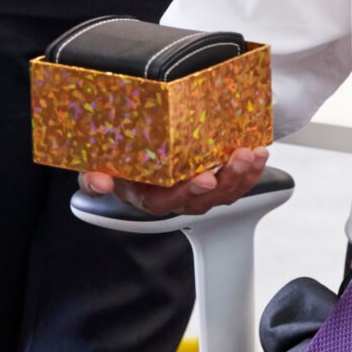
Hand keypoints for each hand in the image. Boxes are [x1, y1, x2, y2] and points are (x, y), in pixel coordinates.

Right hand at [80, 148, 271, 218]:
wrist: (120, 150)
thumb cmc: (111, 159)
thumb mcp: (94, 166)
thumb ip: (93, 178)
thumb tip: (100, 183)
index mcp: (147, 196)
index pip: (167, 201)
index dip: (187, 192)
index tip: (204, 178)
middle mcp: (172, 197)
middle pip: (203, 199)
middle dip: (226, 181)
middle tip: (239, 160)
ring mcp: (193, 188)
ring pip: (222, 191)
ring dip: (242, 175)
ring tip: (254, 154)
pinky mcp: (210, 174)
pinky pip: (232, 180)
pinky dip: (248, 169)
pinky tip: (258, 153)